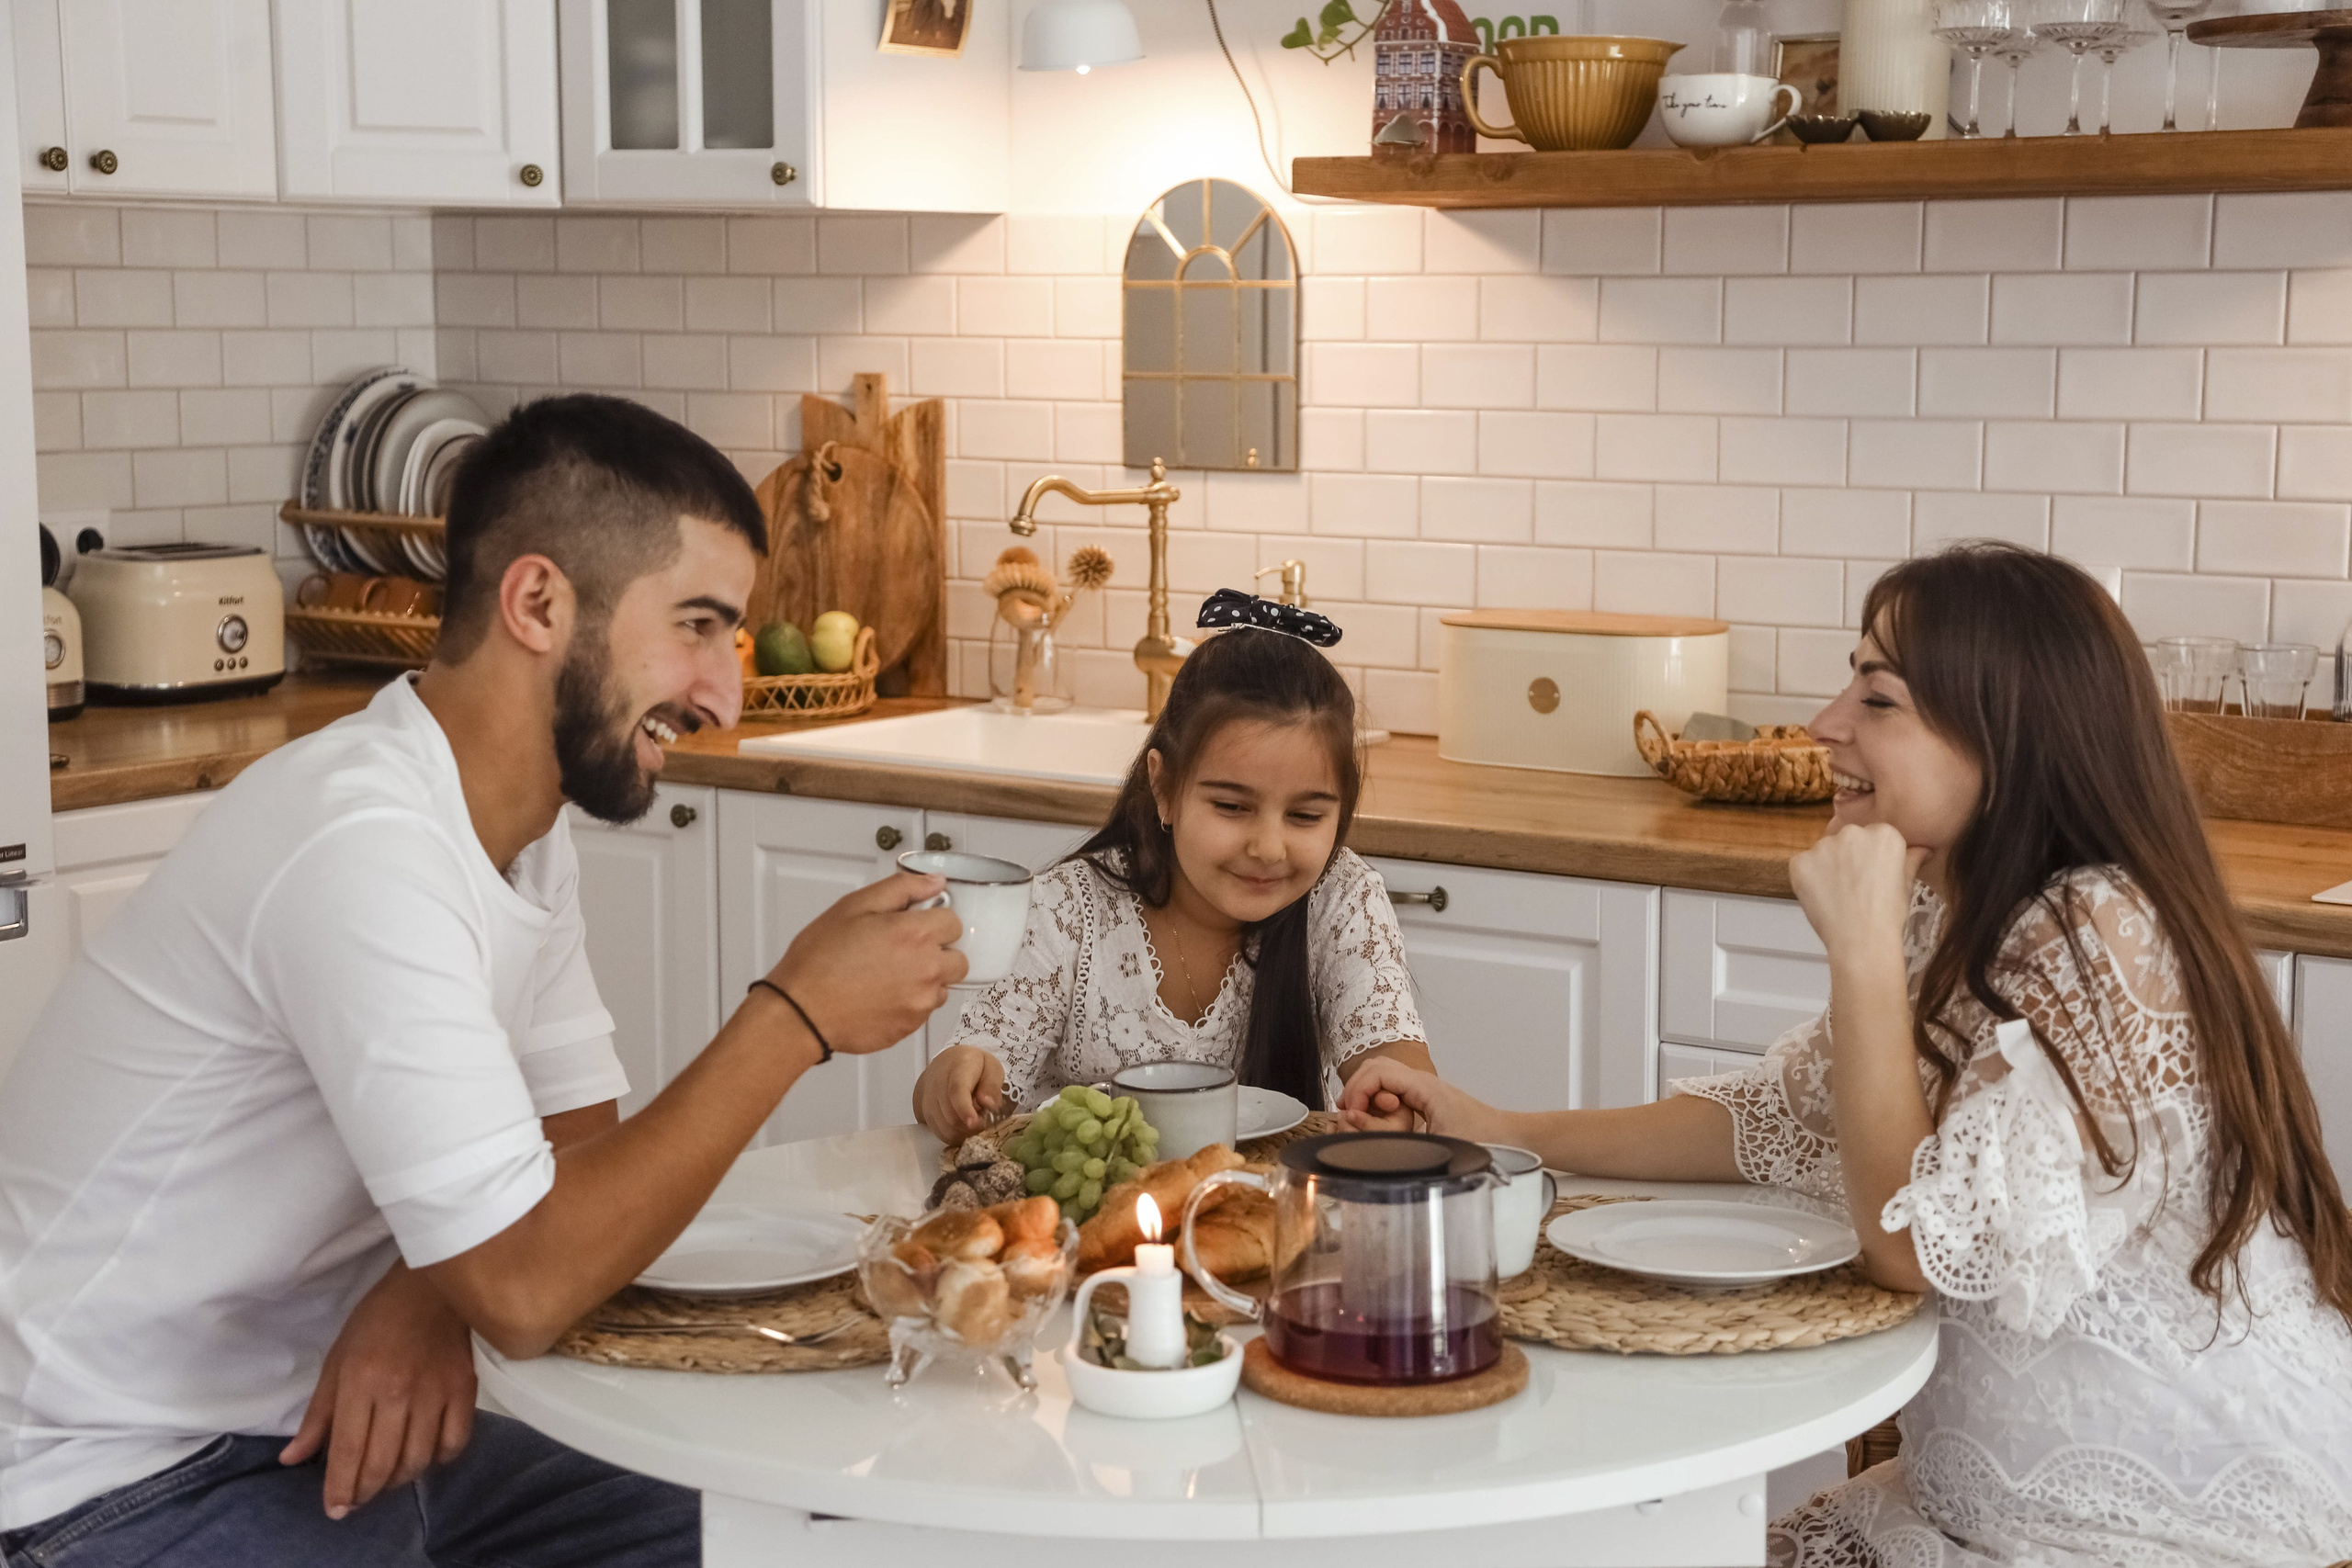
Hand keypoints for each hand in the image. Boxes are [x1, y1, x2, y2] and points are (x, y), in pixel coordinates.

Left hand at [279, 1262, 474, 1518]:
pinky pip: (454, 1443)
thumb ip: (318, 1414)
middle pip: (382, 1463)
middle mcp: (399, 1391)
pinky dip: (438, 1461)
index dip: (340, 1488)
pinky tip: (424, 1457)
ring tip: (385, 1480)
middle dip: (365, 1492)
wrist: (430, 1284)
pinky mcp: (464, 1389)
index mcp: (361, 1381)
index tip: (335, 1509)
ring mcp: (436, 1392)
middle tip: (356, 1499)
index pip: (348, 1450)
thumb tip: (292, 1459)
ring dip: (398, 1481)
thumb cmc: (377, 1318)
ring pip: (417, 1460)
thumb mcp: (336, 1360)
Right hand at [767, 871, 968, 1054]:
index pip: (954, 922)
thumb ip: (902, 888)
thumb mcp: (855, 906)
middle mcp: (927, 970)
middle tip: (903, 951)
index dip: (933, 920)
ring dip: (925, 979)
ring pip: (942, 986)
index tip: (914, 924)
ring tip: (886, 974)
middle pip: (958, 959)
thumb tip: (934, 882)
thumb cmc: (819, 960)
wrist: (800, 1011)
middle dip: (938, 952)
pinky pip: (923, 1010)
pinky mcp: (909, 1027)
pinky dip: (909, 1002)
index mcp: (915, 935)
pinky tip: (880, 994)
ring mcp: (920, 1002)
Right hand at [914, 1045, 1004, 1140]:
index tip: (974, 1122)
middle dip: (971, 1127)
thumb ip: (992, 1085)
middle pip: (951, 1116)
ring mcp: (929, 1100)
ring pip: (945, 1129)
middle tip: (984, 1120)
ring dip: (964, 1133)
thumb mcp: (990, 1067)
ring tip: (974, 1119)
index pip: (956, 1091)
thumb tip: (989, 1104)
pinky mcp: (925, 1114)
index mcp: (958, 1069)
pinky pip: (940, 1133)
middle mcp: (937, 1084)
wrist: (945, 1065)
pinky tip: (963, 1125)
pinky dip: (955, 1135)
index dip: (964, 1109)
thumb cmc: (972, 1067)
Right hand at [1337, 1059, 1508, 1143]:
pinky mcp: (1424, 1099)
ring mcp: (1422, 1088)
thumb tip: (1355, 1126)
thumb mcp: (1435, 1145)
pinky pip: (1392, 1090)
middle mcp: (1420, 1081)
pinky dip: (1378, 1101)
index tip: (1352, 1117)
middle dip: (1356, 1088)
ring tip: (1362, 1119)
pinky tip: (1380, 1122)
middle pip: (1374, 1067)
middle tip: (1350, 1115)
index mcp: (1423, 1086)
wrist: (1509, 1138)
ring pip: (1381, 1076)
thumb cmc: (1482, 1141)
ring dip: (1366, 1094)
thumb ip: (1391, 1139)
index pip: (1376, 1073)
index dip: (1357, 1092)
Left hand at [1788, 822, 1926, 967]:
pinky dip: (1808, 879)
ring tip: (1838, 895)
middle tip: (1855, 887)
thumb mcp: (1906, 884)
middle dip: (1849, 858)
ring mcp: (1823, 846)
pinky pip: (1803, 865)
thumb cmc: (1889, 915)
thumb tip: (1924, 849)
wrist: (1862, 941)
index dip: (1872, 858)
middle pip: (1847, 840)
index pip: (1873, 836)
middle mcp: (1852, 832)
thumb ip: (1912, 859)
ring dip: (1828, 867)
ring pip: (1824, 852)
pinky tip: (1821, 898)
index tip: (1874, 877)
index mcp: (1884, 833)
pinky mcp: (1800, 862)